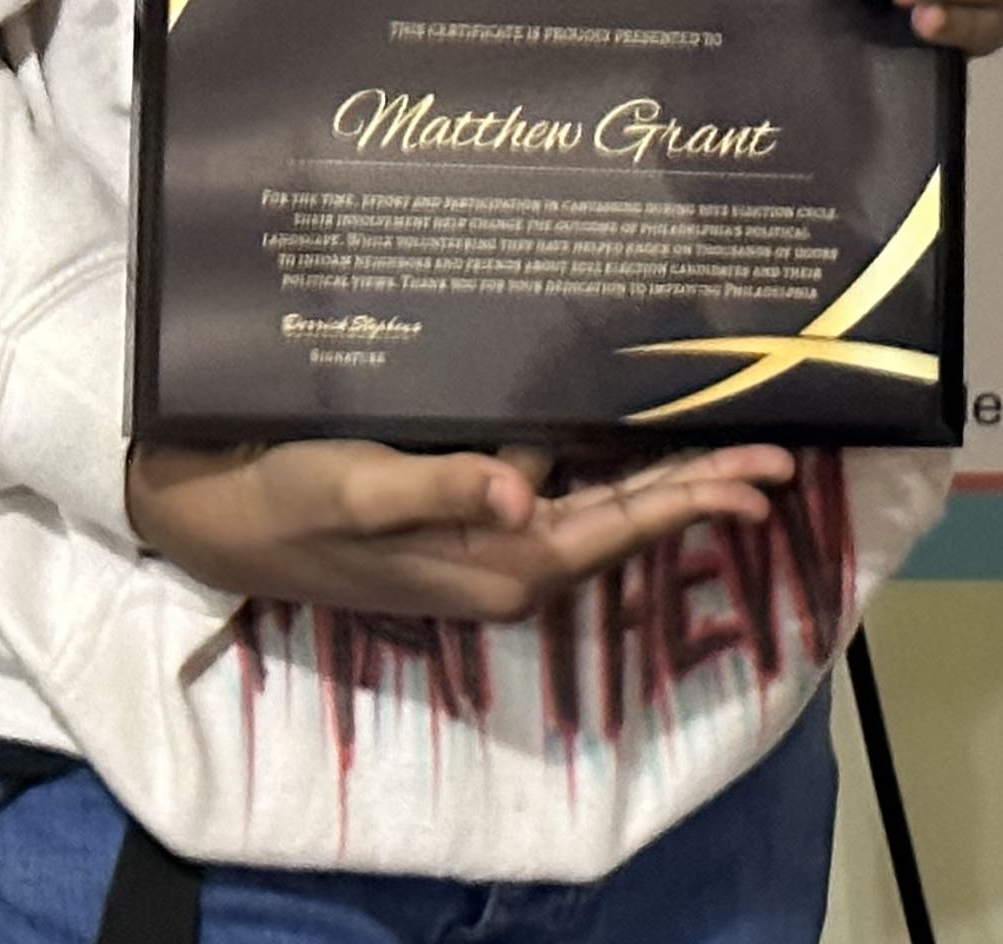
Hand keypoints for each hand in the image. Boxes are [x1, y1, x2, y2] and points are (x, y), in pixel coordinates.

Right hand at [126, 438, 791, 618]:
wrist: (221, 520)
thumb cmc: (291, 498)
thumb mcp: (362, 486)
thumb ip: (444, 489)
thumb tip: (526, 497)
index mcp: (499, 564)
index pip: (620, 526)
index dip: (696, 499)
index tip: (768, 478)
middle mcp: (508, 565)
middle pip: (627, 520)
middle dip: (702, 489)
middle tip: (781, 456)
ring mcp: (490, 547)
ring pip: (599, 509)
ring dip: (659, 476)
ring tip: (725, 442)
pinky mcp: (467, 523)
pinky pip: (558, 499)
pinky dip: (601, 470)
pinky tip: (617, 437)